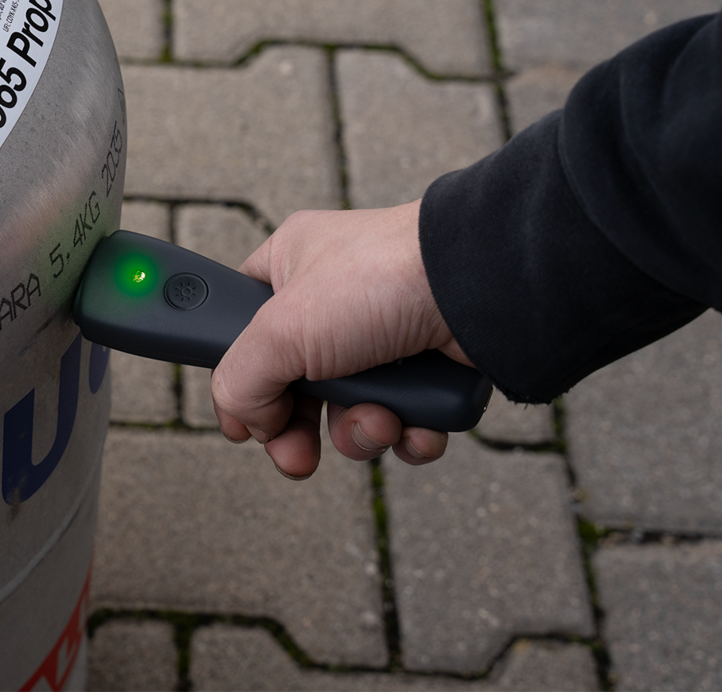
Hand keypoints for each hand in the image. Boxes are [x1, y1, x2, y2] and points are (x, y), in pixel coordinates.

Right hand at [208, 200, 474, 478]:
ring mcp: (385, 336)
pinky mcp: (430, 368)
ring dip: (360, 431)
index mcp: (290, 266)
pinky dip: (409, 433)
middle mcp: (336, 301)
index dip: (238, 377)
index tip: (241, 423)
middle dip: (299, 429)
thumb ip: (240, 379)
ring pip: (349, 410)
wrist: (484, 289)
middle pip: (294, 385)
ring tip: (380, 420)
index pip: (241, 325)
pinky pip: (404, 421)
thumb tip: (246, 419)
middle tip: (298, 456)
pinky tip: (416, 424)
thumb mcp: (281, 329)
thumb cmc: (381, 278)